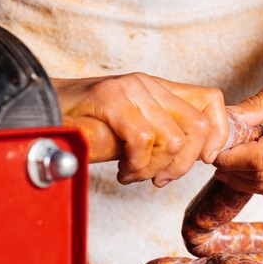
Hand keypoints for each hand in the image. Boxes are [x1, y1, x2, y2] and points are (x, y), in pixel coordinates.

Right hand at [53, 73, 228, 186]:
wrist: (44, 115)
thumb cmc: (89, 129)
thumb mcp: (136, 132)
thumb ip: (164, 136)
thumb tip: (196, 156)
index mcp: (160, 89)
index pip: (212, 101)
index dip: (218, 134)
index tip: (204, 160)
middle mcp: (149, 84)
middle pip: (198, 127)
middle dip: (182, 165)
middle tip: (158, 178)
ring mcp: (131, 89)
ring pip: (172, 140)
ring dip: (153, 169)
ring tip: (132, 173)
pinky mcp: (111, 99)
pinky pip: (142, 141)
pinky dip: (135, 167)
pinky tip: (121, 171)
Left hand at [213, 41, 262, 194]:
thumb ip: (256, 105)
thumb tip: (225, 120)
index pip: (262, 157)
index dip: (232, 159)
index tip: (213, 152)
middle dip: (233, 170)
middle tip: (212, 158)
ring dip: (242, 179)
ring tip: (224, 164)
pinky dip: (258, 180)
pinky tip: (244, 168)